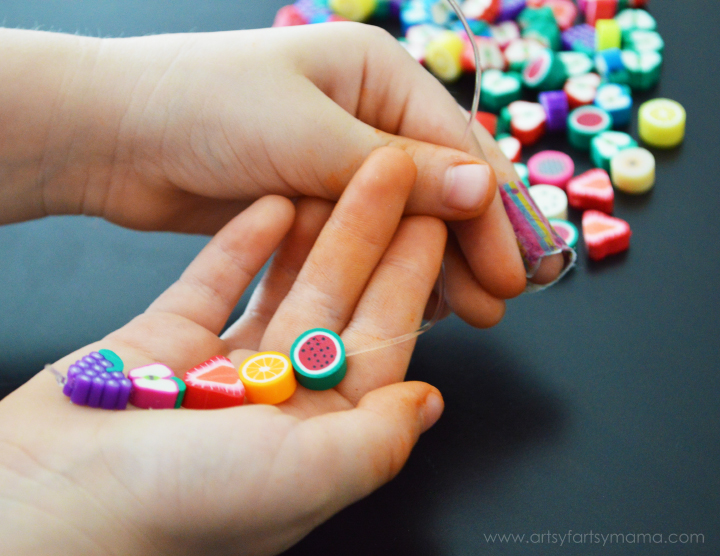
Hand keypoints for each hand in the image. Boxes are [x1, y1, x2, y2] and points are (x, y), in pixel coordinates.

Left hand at [0, 24, 560, 329]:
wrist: (117, 133)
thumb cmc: (206, 110)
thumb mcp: (311, 137)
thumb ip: (400, 171)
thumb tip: (484, 189)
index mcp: (379, 75)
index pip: (457, 150)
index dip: (492, 215)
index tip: (516, 271)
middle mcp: (368, 113)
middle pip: (441, 186)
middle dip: (471, 245)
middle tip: (497, 304)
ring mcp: (341, 158)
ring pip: (408, 217)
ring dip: (438, 263)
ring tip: (468, 314)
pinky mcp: (314, 197)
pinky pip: (369, 236)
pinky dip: (393, 265)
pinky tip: (419, 300)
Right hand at [0, 148, 445, 555]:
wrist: (47, 504)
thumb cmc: (182, 506)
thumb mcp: (306, 475)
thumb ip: (377, 438)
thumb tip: (429, 402)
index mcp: (315, 434)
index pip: (379, 342)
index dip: (410, 279)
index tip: (433, 222)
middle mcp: (274, 401)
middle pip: (335, 304)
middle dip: (368, 237)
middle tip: (394, 174)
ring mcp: (219, 368)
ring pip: (281, 287)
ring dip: (313, 233)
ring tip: (339, 173)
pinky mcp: (163, 343)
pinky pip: (213, 283)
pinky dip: (243, 244)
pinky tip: (273, 202)